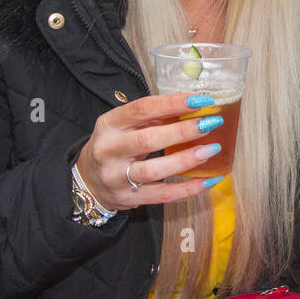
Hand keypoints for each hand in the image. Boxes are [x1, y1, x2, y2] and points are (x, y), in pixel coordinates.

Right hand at [75, 93, 229, 211]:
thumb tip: (193, 109)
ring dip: (186, 160)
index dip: (172, 104)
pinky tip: (208, 180)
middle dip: (183, 131)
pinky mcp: (128, 198)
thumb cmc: (115, 145)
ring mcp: (116, 177)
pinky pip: (162, 195)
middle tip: (211, 123)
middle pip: (148, 140)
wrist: (88, 181)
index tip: (200, 100)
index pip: (142, 109)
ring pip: (153, 170)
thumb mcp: (123, 126)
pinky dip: (187, 189)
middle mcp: (109, 150)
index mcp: (109, 124)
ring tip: (211, 149)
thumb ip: (151, 118)